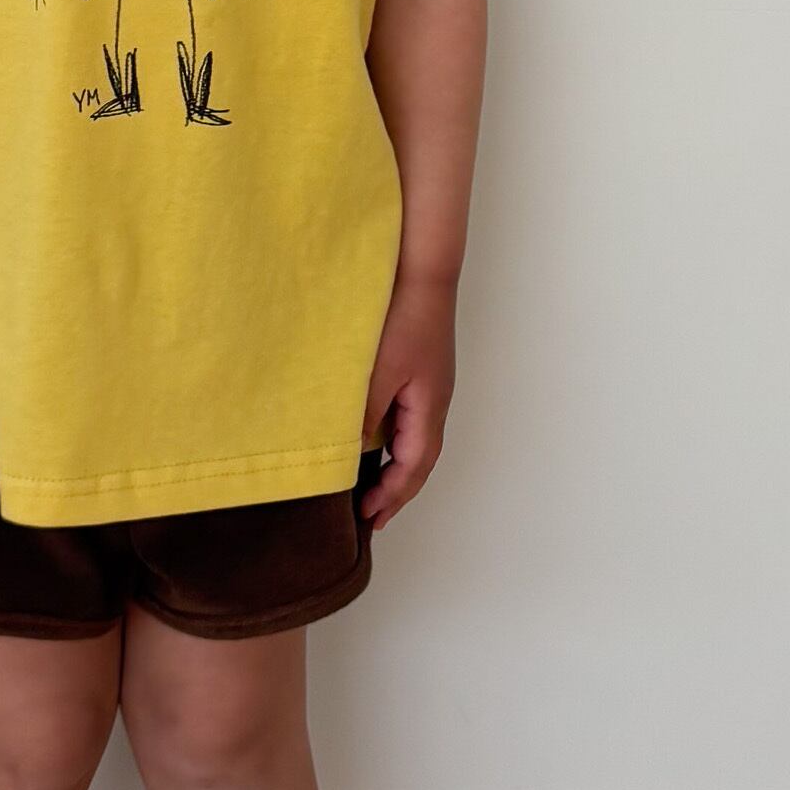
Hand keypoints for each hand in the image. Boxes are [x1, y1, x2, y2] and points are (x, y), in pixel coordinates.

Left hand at [361, 278, 455, 523]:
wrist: (424, 272)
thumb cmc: (404, 317)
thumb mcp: (378, 372)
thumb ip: (365, 414)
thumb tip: (353, 452)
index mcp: (429, 407)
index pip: (414, 466)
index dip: (393, 495)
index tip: (369, 517)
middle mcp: (435, 402)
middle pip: (419, 459)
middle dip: (396, 489)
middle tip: (371, 513)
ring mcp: (430, 387)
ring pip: (414, 440)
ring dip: (395, 466)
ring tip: (370, 486)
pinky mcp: (421, 372)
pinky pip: (409, 419)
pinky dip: (392, 440)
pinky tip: (372, 440)